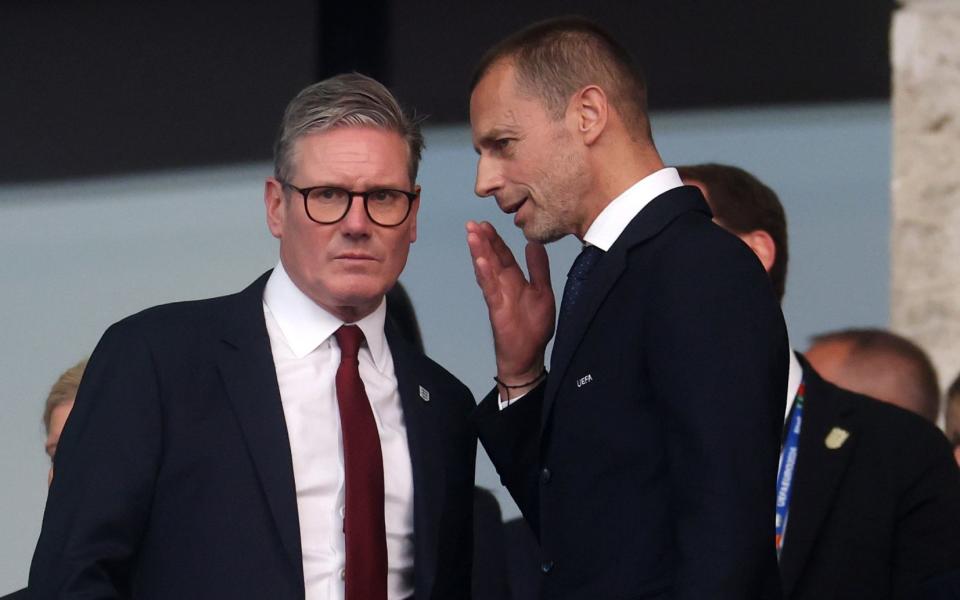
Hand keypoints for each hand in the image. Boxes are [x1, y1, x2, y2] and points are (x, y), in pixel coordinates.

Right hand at [466, 220, 554, 388]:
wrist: (529, 356)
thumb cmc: (534, 326)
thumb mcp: (543, 291)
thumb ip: (538, 268)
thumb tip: (534, 244)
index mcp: (514, 280)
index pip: (503, 255)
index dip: (495, 240)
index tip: (486, 223)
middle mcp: (503, 285)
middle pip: (491, 258)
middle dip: (482, 240)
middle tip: (472, 223)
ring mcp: (498, 295)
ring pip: (487, 269)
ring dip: (479, 252)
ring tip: (472, 235)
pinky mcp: (497, 308)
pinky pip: (490, 288)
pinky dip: (484, 274)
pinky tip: (480, 261)